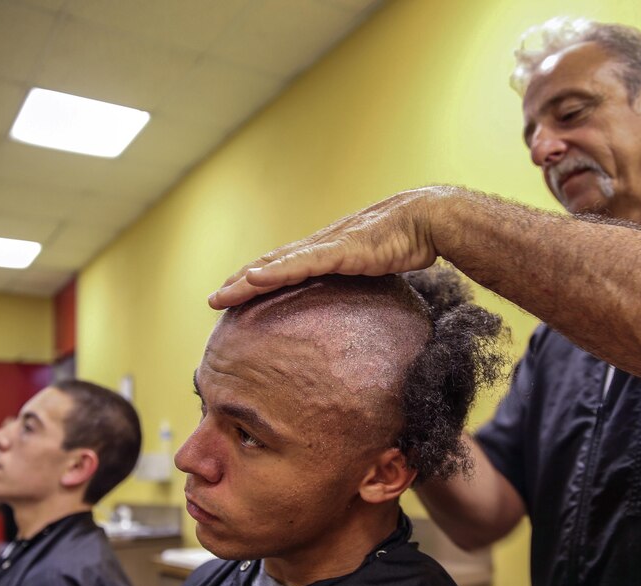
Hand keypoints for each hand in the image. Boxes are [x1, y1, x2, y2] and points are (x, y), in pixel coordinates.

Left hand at [209, 187, 451, 308]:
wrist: (425, 221)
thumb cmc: (406, 242)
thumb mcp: (376, 268)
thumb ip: (360, 280)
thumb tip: (361, 309)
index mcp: (325, 251)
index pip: (282, 266)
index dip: (257, 279)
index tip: (236, 295)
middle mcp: (318, 246)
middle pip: (269, 265)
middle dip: (239, 282)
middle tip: (214, 301)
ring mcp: (325, 246)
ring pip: (275, 265)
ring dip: (244, 281)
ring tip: (220, 297)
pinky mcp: (337, 250)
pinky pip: (298, 264)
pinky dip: (273, 272)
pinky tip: (252, 279)